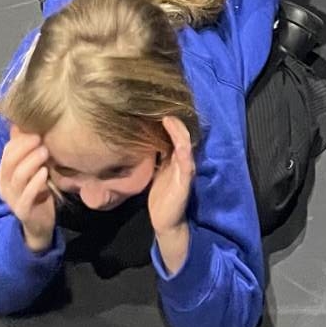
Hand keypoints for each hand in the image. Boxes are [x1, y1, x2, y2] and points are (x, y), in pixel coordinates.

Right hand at [0, 127, 56, 253]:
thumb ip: (26, 150)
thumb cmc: (37, 192)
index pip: (7, 151)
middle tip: (41, 139)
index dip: (20, 140)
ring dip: (31, 161)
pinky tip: (45, 173)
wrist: (40, 224)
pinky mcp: (22, 211)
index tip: (36, 130)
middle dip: (25, 147)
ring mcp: (12, 199)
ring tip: (45, 153)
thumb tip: (21, 124)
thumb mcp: (31, 169)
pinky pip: (27, 195)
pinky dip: (36, 182)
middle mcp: (4, 185)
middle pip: (10, 162)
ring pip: (18, 176)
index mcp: (4, 173)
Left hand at [146, 116, 195, 239]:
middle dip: (174, 119)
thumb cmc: (160, 195)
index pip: (173, 131)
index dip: (167, 118)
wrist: (166, 222)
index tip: (155, 104)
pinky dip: (183, 150)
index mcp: (174, 155)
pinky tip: (179, 142)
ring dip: (178, 131)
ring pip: (185, 143)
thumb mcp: (155, 169)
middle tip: (161, 104)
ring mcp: (185, 168)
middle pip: (181, 133)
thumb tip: (139, 136)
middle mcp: (182, 159)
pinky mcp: (185, 180)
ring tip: (168, 118)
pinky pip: (186, 162)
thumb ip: (153, 154)